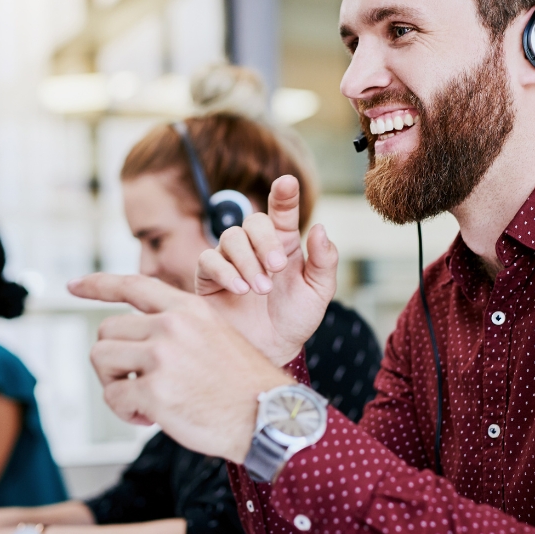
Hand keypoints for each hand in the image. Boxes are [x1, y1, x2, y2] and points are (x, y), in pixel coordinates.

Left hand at [69, 274, 292, 462]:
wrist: (268, 417)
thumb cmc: (242, 384)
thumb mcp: (215, 335)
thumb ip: (177, 328)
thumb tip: (131, 340)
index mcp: (188, 308)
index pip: (132, 284)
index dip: (97, 285)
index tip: (72, 286)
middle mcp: (172, 326)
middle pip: (106, 331)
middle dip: (112, 360)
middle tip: (134, 382)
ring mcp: (162, 357)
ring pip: (101, 360)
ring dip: (113, 384)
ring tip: (142, 399)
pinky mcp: (154, 392)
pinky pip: (114, 398)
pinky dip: (125, 412)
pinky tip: (151, 418)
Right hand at [196, 175, 337, 365]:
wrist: (271, 351)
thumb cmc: (295, 320)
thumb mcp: (319, 292)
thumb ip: (325, 261)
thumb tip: (320, 228)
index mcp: (285, 244)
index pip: (283, 211)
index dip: (284, 194)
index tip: (287, 182)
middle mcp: (256, 247)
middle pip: (253, 221)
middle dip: (265, 241)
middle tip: (277, 268)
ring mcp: (231, 260)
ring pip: (231, 237)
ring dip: (248, 261)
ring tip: (261, 290)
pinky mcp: (209, 278)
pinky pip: (209, 260)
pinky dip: (226, 272)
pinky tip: (241, 290)